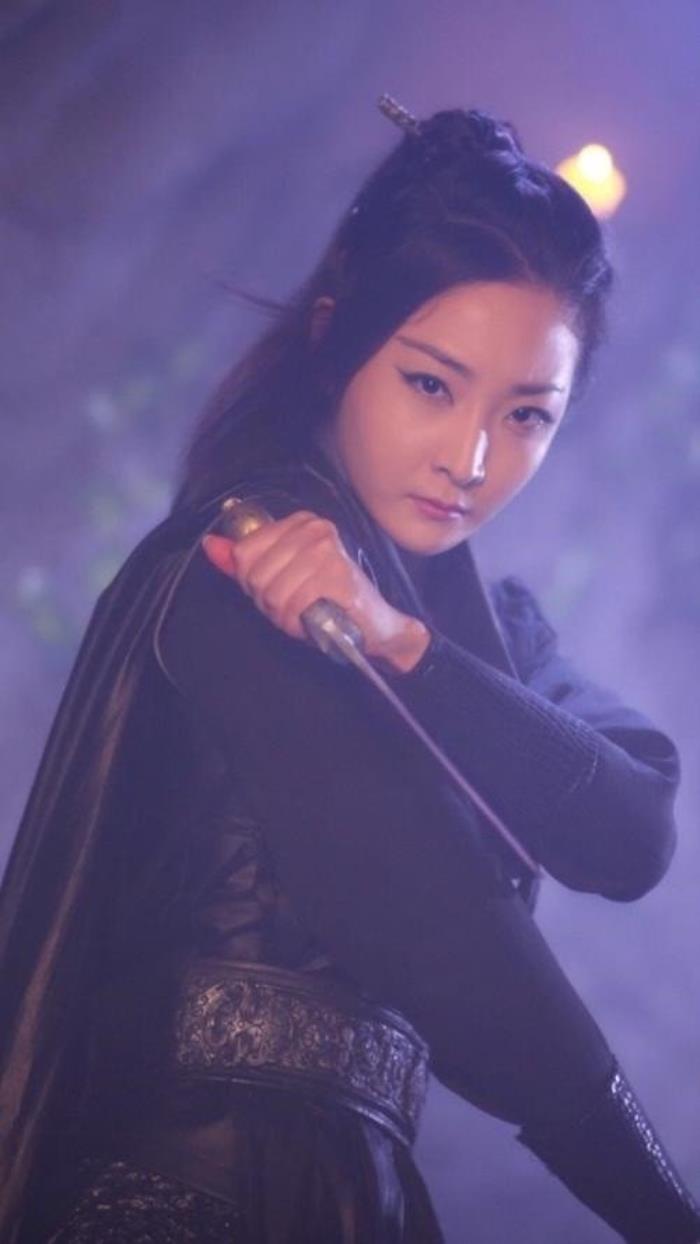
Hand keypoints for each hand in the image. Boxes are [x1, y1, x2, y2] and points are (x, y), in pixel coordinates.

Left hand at [201, 510, 430, 672]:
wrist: (374, 625)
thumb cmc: (327, 601)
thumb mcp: (280, 578)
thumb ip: (244, 563)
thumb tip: (211, 544)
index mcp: (300, 522)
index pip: (245, 552)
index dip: (255, 582)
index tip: (281, 587)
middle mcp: (315, 529)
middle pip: (256, 575)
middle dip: (270, 602)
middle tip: (297, 606)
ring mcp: (327, 550)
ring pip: (272, 593)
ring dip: (285, 616)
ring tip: (307, 613)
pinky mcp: (336, 576)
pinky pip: (293, 606)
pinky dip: (298, 623)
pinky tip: (315, 620)